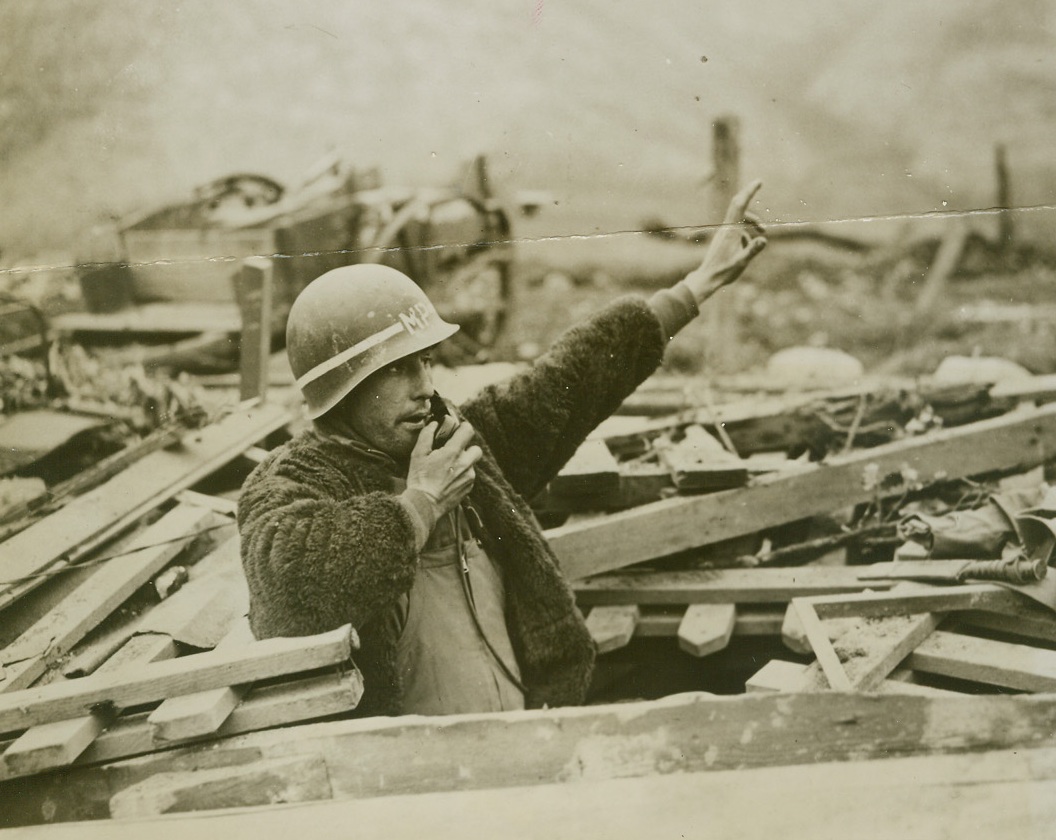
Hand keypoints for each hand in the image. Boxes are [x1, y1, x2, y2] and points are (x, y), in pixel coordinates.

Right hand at [406, 420, 481, 514]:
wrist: (424, 505)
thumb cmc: (419, 479)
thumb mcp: (418, 454)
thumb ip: (427, 435)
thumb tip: (434, 424)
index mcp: (453, 452)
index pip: (468, 430)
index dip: (463, 428)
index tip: (457, 431)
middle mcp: (465, 463)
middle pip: (476, 449)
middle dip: (467, 449)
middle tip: (454, 453)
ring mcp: (469, 477)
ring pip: (472, 464)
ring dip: (464, 463)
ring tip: (449, 469)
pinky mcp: (469, 488)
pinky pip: (470, 476)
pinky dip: (462, 476)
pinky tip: (449, 480)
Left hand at [683, 179, 766, 303]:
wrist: (707, 278)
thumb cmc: (724, 272)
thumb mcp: (741, 262)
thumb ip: (752, 250)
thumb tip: (764, 240)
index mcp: (731, 231)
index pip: (740, 205)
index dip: (749, 191)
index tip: (759, 181)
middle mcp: (726, 228)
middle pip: (739, 206)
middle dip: (751, 199)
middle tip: (760, 189)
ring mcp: (724, 233)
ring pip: (740, 219)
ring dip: (752, 221)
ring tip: (763, 232)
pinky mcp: (723, 239)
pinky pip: (737, 230)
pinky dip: (746, 233)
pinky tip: (747, 247)